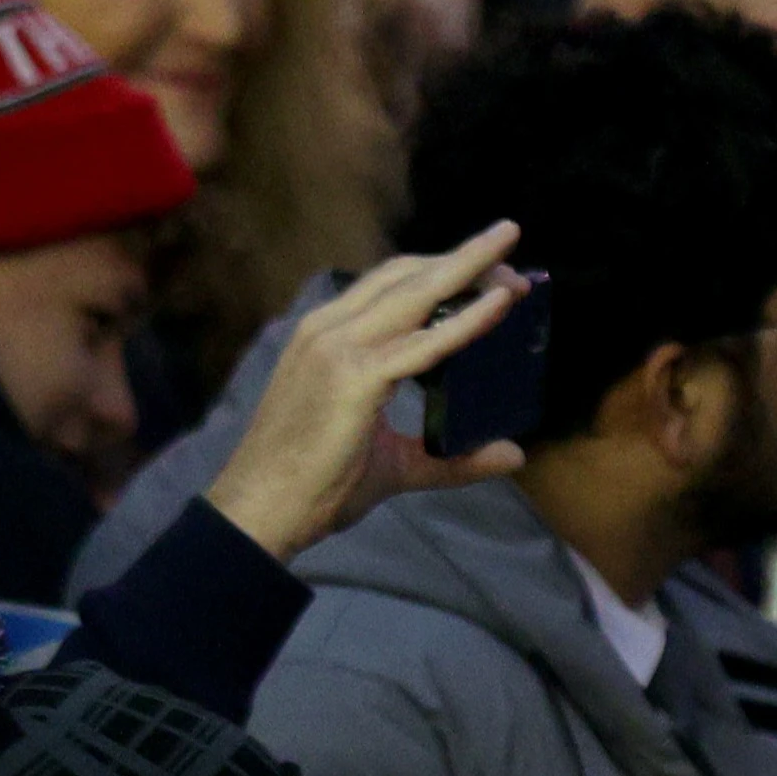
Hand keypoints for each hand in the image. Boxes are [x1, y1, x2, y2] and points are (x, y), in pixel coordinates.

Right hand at [207, 226, 532, 562]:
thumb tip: (513, 456)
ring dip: (469, 272)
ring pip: (416, 293)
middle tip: (514, 266)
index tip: (489, 274)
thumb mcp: (396, 464)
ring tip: (514, 269)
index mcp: (328, 336)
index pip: (390, 284)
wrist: (261, 513)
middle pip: (407, 275)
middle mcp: (329, 329)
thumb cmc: (316, 487)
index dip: (441, 271)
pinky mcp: (353, 378)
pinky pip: (423, 342)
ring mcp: (337, 348)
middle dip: (464, 262)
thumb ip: (453, 459)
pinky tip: (500, 304)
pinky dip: (467, 319)